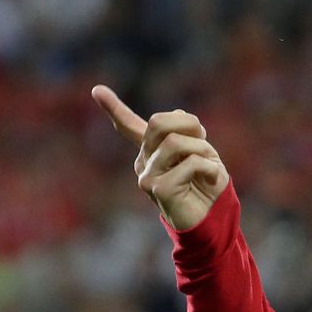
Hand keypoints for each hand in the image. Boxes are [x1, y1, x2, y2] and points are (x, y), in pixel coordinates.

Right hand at [92, 85, 230, 230]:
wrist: (214, 221)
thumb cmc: (208, 186)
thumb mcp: (200, 150)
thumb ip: (185, 133)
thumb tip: (178, 113)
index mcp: (151, 151)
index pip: (129, 126)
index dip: (114, 108)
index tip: (97, 90)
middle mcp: (143, 162)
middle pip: (159, 122)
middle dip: (190, 126)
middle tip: (204, 142)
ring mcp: (146, 176)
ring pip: (174, 141)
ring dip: (202, 149)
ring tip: (210, 166)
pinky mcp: (158, 190)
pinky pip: (189, 163)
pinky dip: (208, 167)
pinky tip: (211, 178)